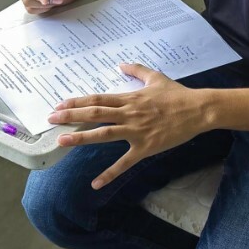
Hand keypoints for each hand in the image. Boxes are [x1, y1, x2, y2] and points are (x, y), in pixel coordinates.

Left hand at [47, 63, 210, 188]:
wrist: (198, 109)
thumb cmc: (177, 94)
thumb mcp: (156, 77)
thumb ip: (137, 70)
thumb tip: (122, 65)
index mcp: (130, 98)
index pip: (98, 99)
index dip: (78, 101)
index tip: (60, 104)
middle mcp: (129, 113)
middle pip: (95, 114)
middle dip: (71, 116)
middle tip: (51, 119)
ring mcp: (136, 131)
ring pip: (103, 134)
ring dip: (81, 138)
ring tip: (62, 142)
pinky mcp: (146, 147)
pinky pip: (124, 162)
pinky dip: (109, 174)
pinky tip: (95, 183)